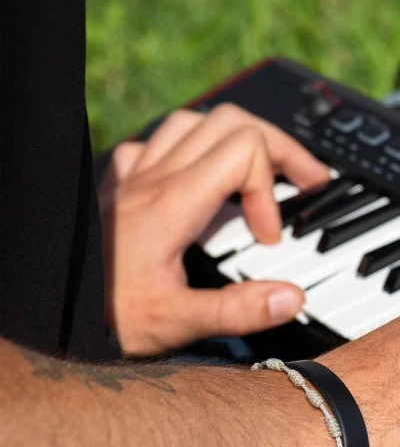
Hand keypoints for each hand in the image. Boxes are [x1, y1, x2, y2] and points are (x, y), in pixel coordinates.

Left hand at [99, 104, 330, 355]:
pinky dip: (192, 152)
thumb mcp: (177, 325)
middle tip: (306, 183)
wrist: (47, 316)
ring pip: (195, 121)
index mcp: (171, 205)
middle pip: (230, 122)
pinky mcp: (118, 187)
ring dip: (238, 142)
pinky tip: (201, 182)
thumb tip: (291, 296)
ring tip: (264, 175)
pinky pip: (157, 144)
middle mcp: (152, 180)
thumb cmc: (102, 319)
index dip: (271, 191)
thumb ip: (238, 311)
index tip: (269, 238)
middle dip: (278, 148)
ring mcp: (132, 179)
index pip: (244, 151)